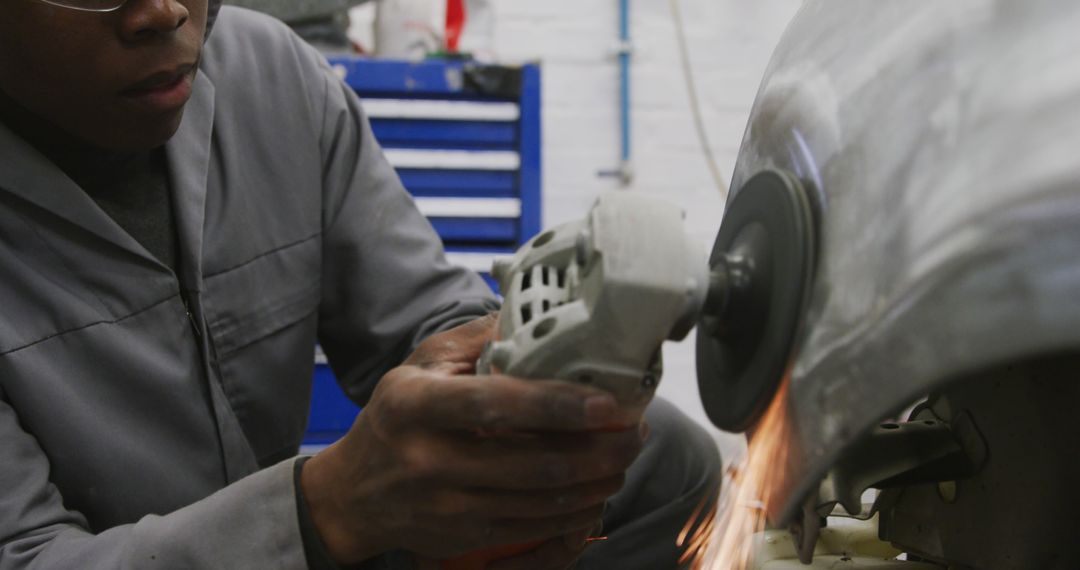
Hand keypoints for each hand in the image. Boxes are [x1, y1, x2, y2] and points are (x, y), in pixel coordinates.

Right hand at [301, 315, 644, 565]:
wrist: (354, 493)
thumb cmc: (397, 416)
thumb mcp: (421, 365)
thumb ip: (477, 339)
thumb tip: (537, 314)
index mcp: (415, 405)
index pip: (493, 404)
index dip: (554, 405)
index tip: (605, 401)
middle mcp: (429, 458)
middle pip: (532, 462)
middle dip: (597, 450)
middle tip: (634, 430)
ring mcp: (446, 505)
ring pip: (541, 500)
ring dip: (596, 480)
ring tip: (625, 456)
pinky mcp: (463, 535)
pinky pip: (534, 526)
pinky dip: (575, 509)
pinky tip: (599, 488)